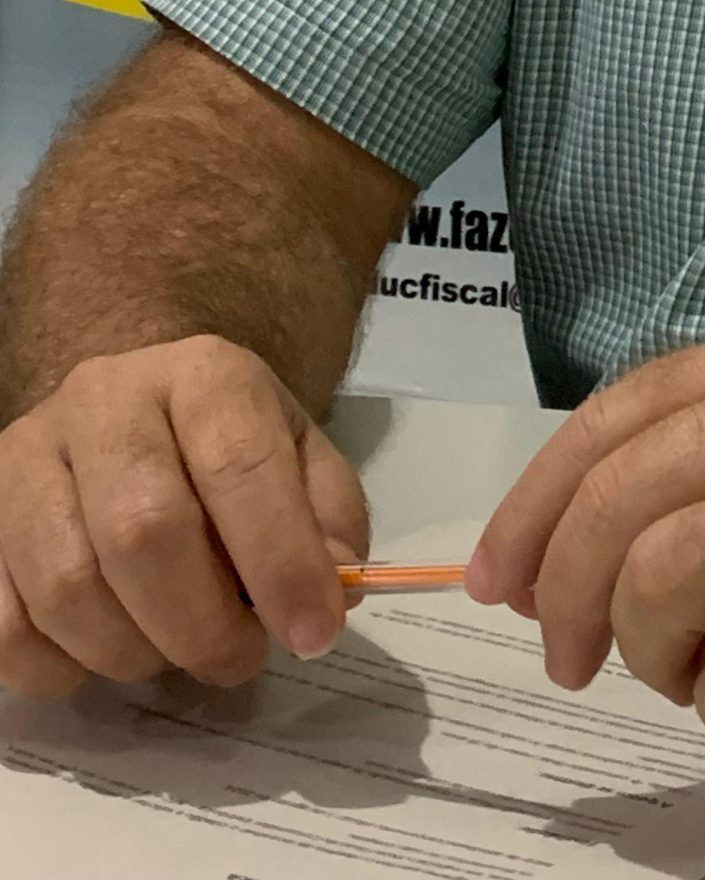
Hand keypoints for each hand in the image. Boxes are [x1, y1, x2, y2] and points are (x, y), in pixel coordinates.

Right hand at [0, 336, 368, 697]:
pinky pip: (4, 626)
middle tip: (238, 658)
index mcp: (201, 373)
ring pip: (67, 587)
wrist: (135, 411)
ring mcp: (26, 458)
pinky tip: (105, 652)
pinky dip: (60, 668)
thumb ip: (329, 517)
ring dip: (133, 652)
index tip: (313, 633)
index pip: (239, 464)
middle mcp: (104, 401)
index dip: (280, 560)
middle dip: (201, 624)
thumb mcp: (299, 455)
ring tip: (174, 650)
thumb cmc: (225, 446)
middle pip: (142, 530)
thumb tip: (334, 588)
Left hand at [465, 316, 704, 739]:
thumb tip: (542, 554)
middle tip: (572, 659)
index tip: (494, 583)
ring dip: (649, 651)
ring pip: (674, 576)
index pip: (613, 418)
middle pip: (626, 499)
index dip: (532, 507)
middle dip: (567, 595)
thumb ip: (697, 463)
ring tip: (685, 671)